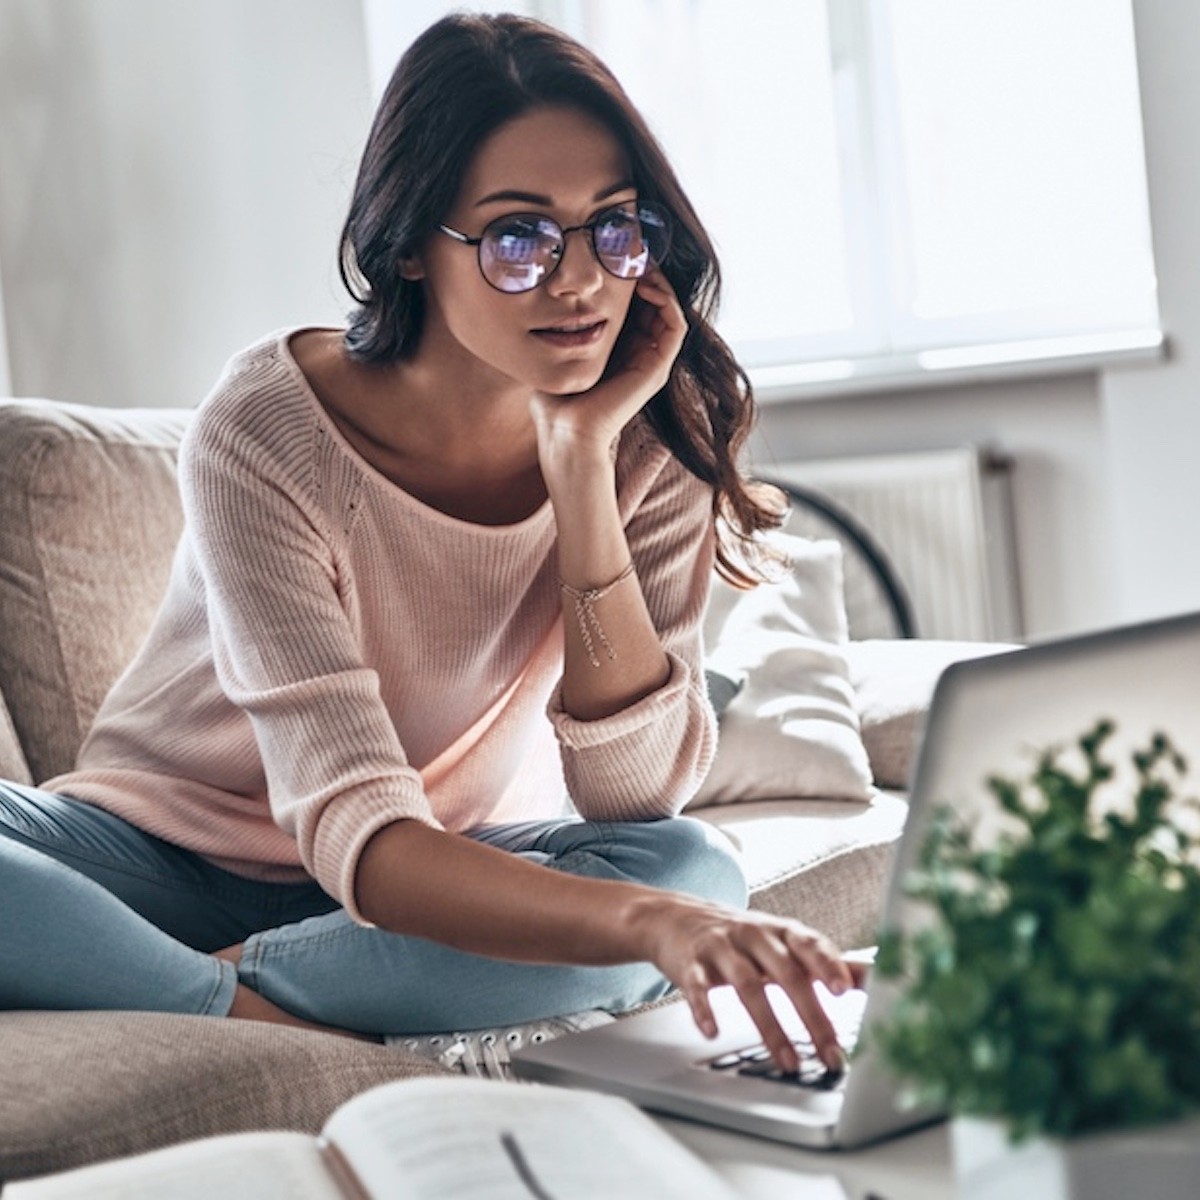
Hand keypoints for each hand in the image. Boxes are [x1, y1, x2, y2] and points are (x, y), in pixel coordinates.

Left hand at [529, 268, 686, 477]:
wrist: (566, 430)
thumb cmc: (557, 396)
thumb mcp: (559, 348)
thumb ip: (562, 325)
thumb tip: (549, 291)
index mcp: (620, 349)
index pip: (635, 304)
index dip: (630, 277)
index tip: (615, 252)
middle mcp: (641, 353)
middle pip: (655, 303)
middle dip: (646, 273)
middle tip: (632, 248)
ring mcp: (652, 361)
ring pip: (669, 309)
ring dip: (659, 281)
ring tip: (641, 261)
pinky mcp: (658, 368)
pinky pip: (676, 324)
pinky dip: (667, 299)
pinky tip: (646, 283)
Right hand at [635, 895, 867, 1072]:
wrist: (677, 917)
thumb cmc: (743, 937)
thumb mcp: (783, 942)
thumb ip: (825, 960)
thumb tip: (876, 975)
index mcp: (782, 931)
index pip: (810, 945)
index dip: (828, 964)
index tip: (845, 989)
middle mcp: (754, 935)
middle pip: (785, 973)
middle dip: (811, 1015)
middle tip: (831, 1054)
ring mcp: (721, 947)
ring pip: (747, 985)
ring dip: (770, 1027)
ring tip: (789, 1063)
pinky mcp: (691, 963)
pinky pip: (698, 987)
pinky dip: (706, 1009)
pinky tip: (713, 1033)